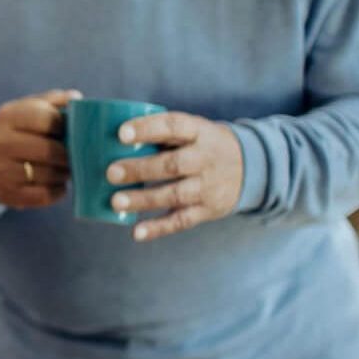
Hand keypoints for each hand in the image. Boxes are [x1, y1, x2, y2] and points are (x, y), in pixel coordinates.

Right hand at [0, 89, 80, 207]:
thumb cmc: (17, 132)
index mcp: (7, 116)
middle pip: (49, 150)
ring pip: (48, 174)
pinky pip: (44, 195)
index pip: (46, 118)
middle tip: (76, 155)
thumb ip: (54, 101)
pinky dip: (58, 191)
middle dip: (69, 154)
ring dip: (64, 173)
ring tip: (66, 169)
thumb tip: (77, 99)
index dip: (65, 126)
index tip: (71, 131)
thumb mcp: (28, 109)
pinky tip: (57, 184)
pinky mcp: (5, 193)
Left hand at [105, 111, 243, 241]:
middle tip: (110, 172)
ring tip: (116, 201)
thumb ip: (159, 133)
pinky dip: (159, 228)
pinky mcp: (208, 210)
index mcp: (199, 132)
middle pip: (173, 165)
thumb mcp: (191, 130)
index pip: (174, 126)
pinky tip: (136, 232)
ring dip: (144, 199)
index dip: (147, 128)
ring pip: (175, 194)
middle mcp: (205, 159)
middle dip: (140, 169)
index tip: (121, 133)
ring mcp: (208, 186)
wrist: (251, 167)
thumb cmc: (201, 144)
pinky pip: (182, 220)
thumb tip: (106, 138)